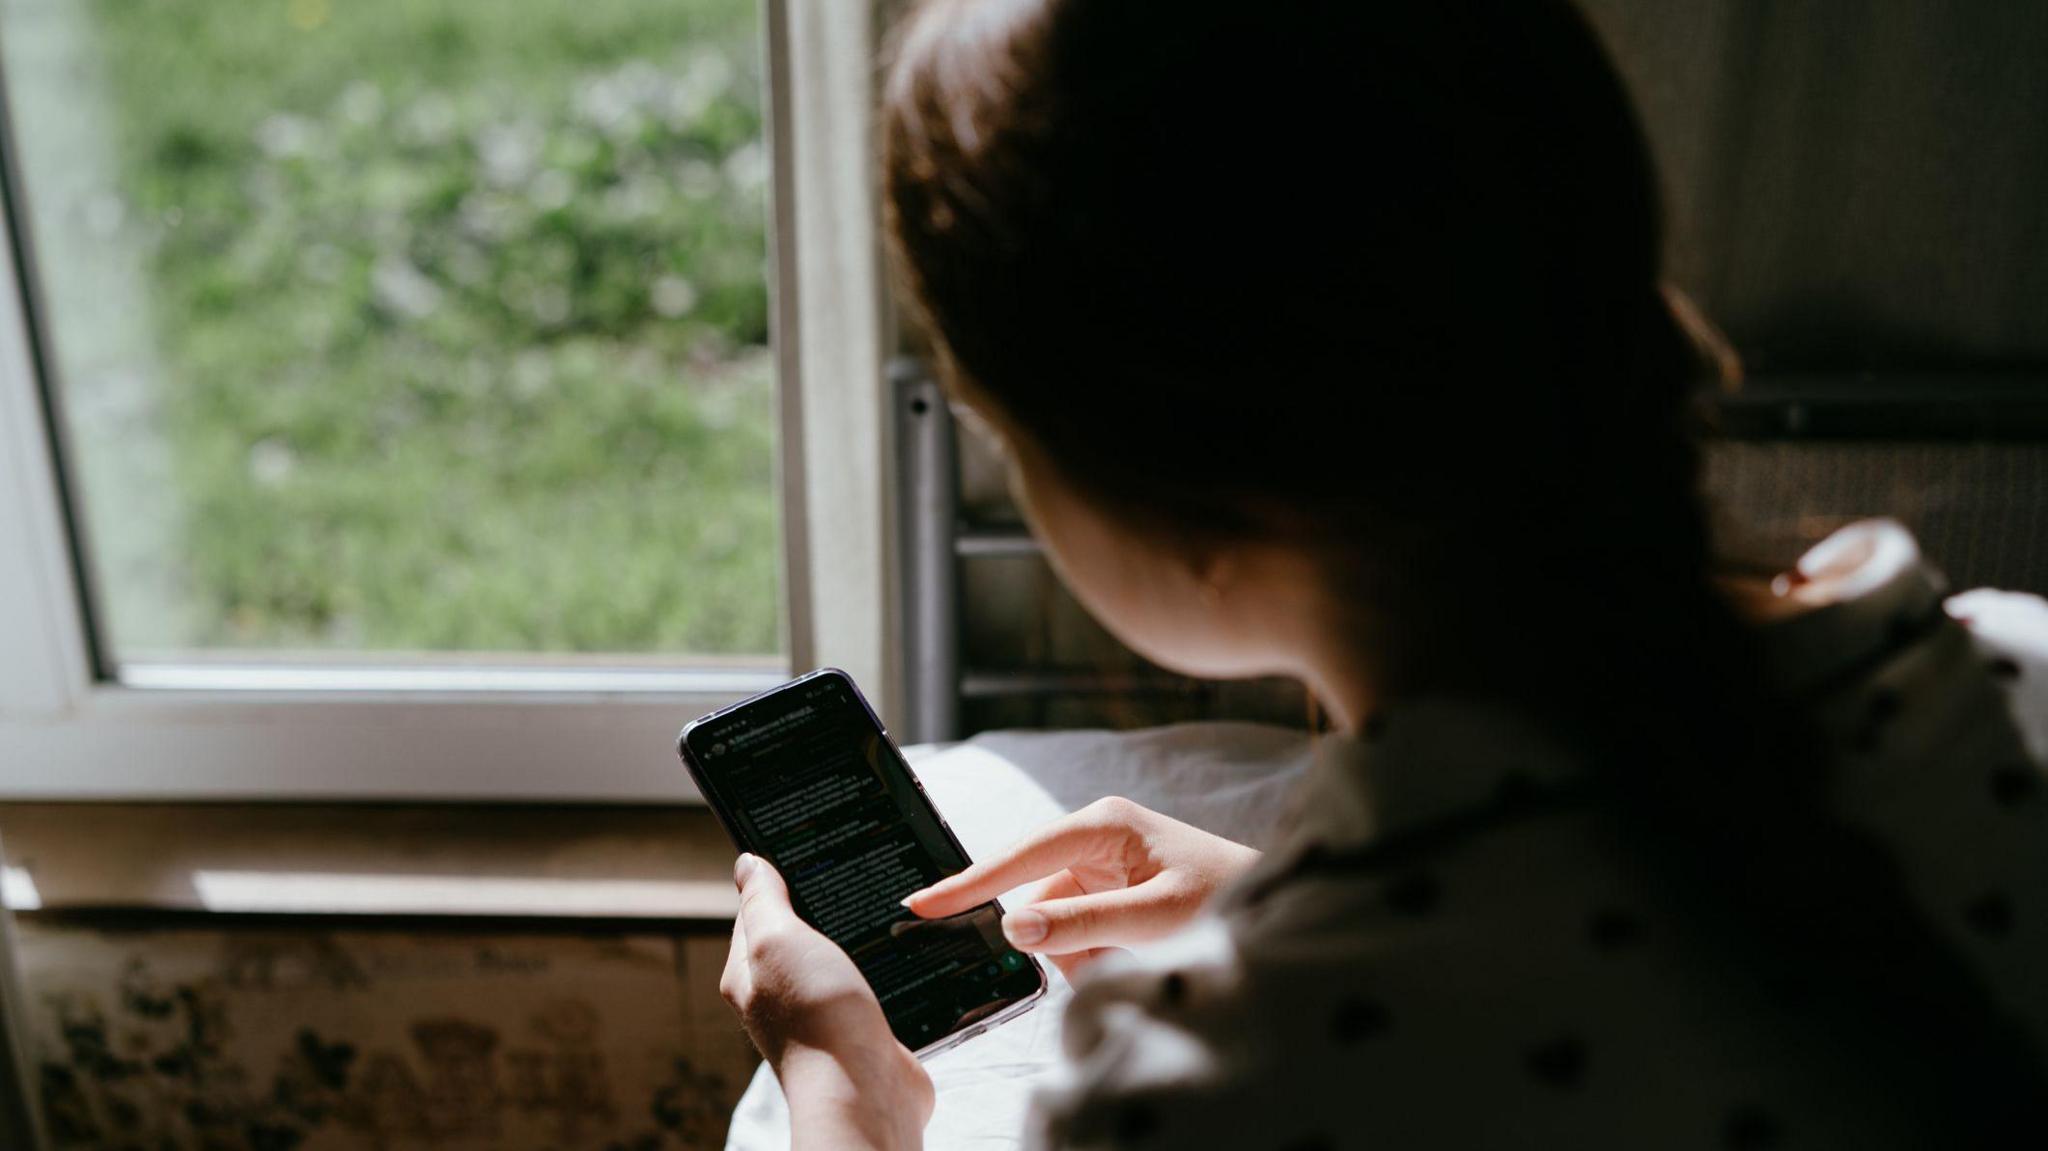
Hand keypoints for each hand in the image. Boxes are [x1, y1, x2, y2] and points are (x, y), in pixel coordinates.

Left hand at [721, 854, 932, 1150]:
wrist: (866, 1091)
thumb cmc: (815, 1017)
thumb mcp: (777, 940)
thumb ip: (763, 900)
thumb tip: (747, 863)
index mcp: (750, 974)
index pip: (755, 912)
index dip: (777, 879)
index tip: (808, 849)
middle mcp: (783, 995)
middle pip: (801, 934)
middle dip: (824, 907)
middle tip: (853, 873)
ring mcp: (825, 1014)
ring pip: (841, 959)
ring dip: (861, 939)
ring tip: (885, 907)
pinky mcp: (864, 1028)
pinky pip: (875, 986)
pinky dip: (888, 969)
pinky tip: (905, 950)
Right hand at [904, 796, 1259, 975]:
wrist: (1274, 904)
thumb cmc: (1226, 896)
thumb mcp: (1155, 916)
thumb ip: (1084, 922)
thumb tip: (1017, 927)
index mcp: (1102, 824)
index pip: (1019, 856)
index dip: (969, 884)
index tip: (922, 906)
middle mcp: (1095, 836)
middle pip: (1037, 899)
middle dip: (1062, 941)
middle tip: (1108, 955)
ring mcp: (1102, 863)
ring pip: (1056, 925)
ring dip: (1085, 954)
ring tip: (1136, 955)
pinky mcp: (1110, 889)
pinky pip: (1077, 933)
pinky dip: (1097, 955)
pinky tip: (1135, 953)